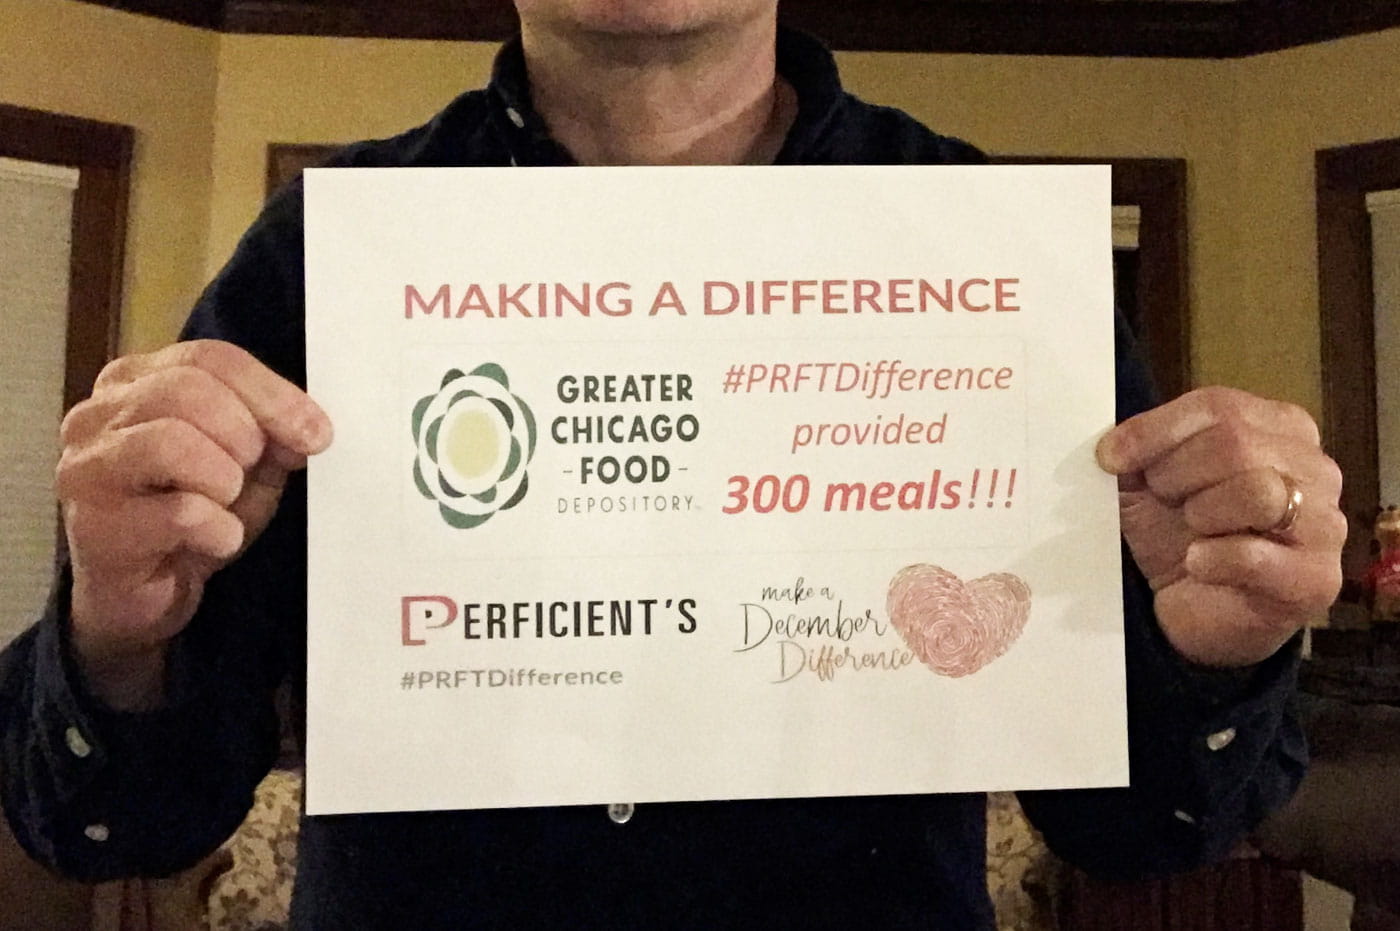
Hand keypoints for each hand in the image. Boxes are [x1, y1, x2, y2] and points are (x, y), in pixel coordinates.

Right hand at [56, 340, 331, 706]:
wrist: (140, 595)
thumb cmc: (186, 518)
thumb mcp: (243, 467)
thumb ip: (270, 437)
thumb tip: (305, 429)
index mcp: (135, 383)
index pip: (210, 358)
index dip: (272, 393)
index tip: (316, 433)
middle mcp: (98, 416)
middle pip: (187, 390)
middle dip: (244, 435)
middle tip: (252, 473)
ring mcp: (87, 469)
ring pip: (171, 442)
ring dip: (225, 478)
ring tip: (226, 504)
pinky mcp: (94, 526)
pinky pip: (179, 513)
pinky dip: (218, 529)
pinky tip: (217, 541)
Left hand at [1097, 387, 1344, 667]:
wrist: (1191, 609)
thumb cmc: (1177, 536)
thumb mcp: (1147, 482)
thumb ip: (1139, 449)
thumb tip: (1113, 443)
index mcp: (1281, 428)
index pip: (1217, 406)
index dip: (1155, 430)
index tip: (1109, 457)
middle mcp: (1315, 469)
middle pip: (1236, 442)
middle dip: (1177, 474)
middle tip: (1163, 502)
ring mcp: (1325, 524)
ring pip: (1258, 491)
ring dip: (1202, 513)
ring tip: (1190, 533)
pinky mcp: (1315, 579)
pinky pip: (1254, 555)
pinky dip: (1211, 559)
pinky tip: (1197, 563)